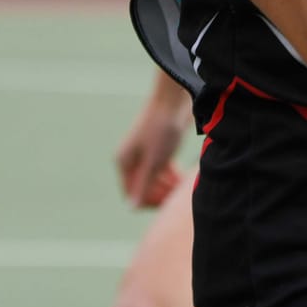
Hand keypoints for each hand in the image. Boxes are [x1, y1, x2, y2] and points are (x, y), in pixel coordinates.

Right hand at [115, 83, 190, 208]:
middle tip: (178, 191)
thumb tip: (131, 207)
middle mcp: (131, 159)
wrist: (174, 99)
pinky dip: (171, 176)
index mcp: (124, 162)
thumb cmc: (162, 129)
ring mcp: (144, 154)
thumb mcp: (154, 161)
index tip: (169, 200)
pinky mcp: (158, 149)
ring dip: (167, 186)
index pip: (133, 195)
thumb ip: (143, 185)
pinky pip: (162, 171)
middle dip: (160, 193)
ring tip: (182, 183)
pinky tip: (182, 177)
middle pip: (144, 188)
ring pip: (155, 180)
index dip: (150, 201)